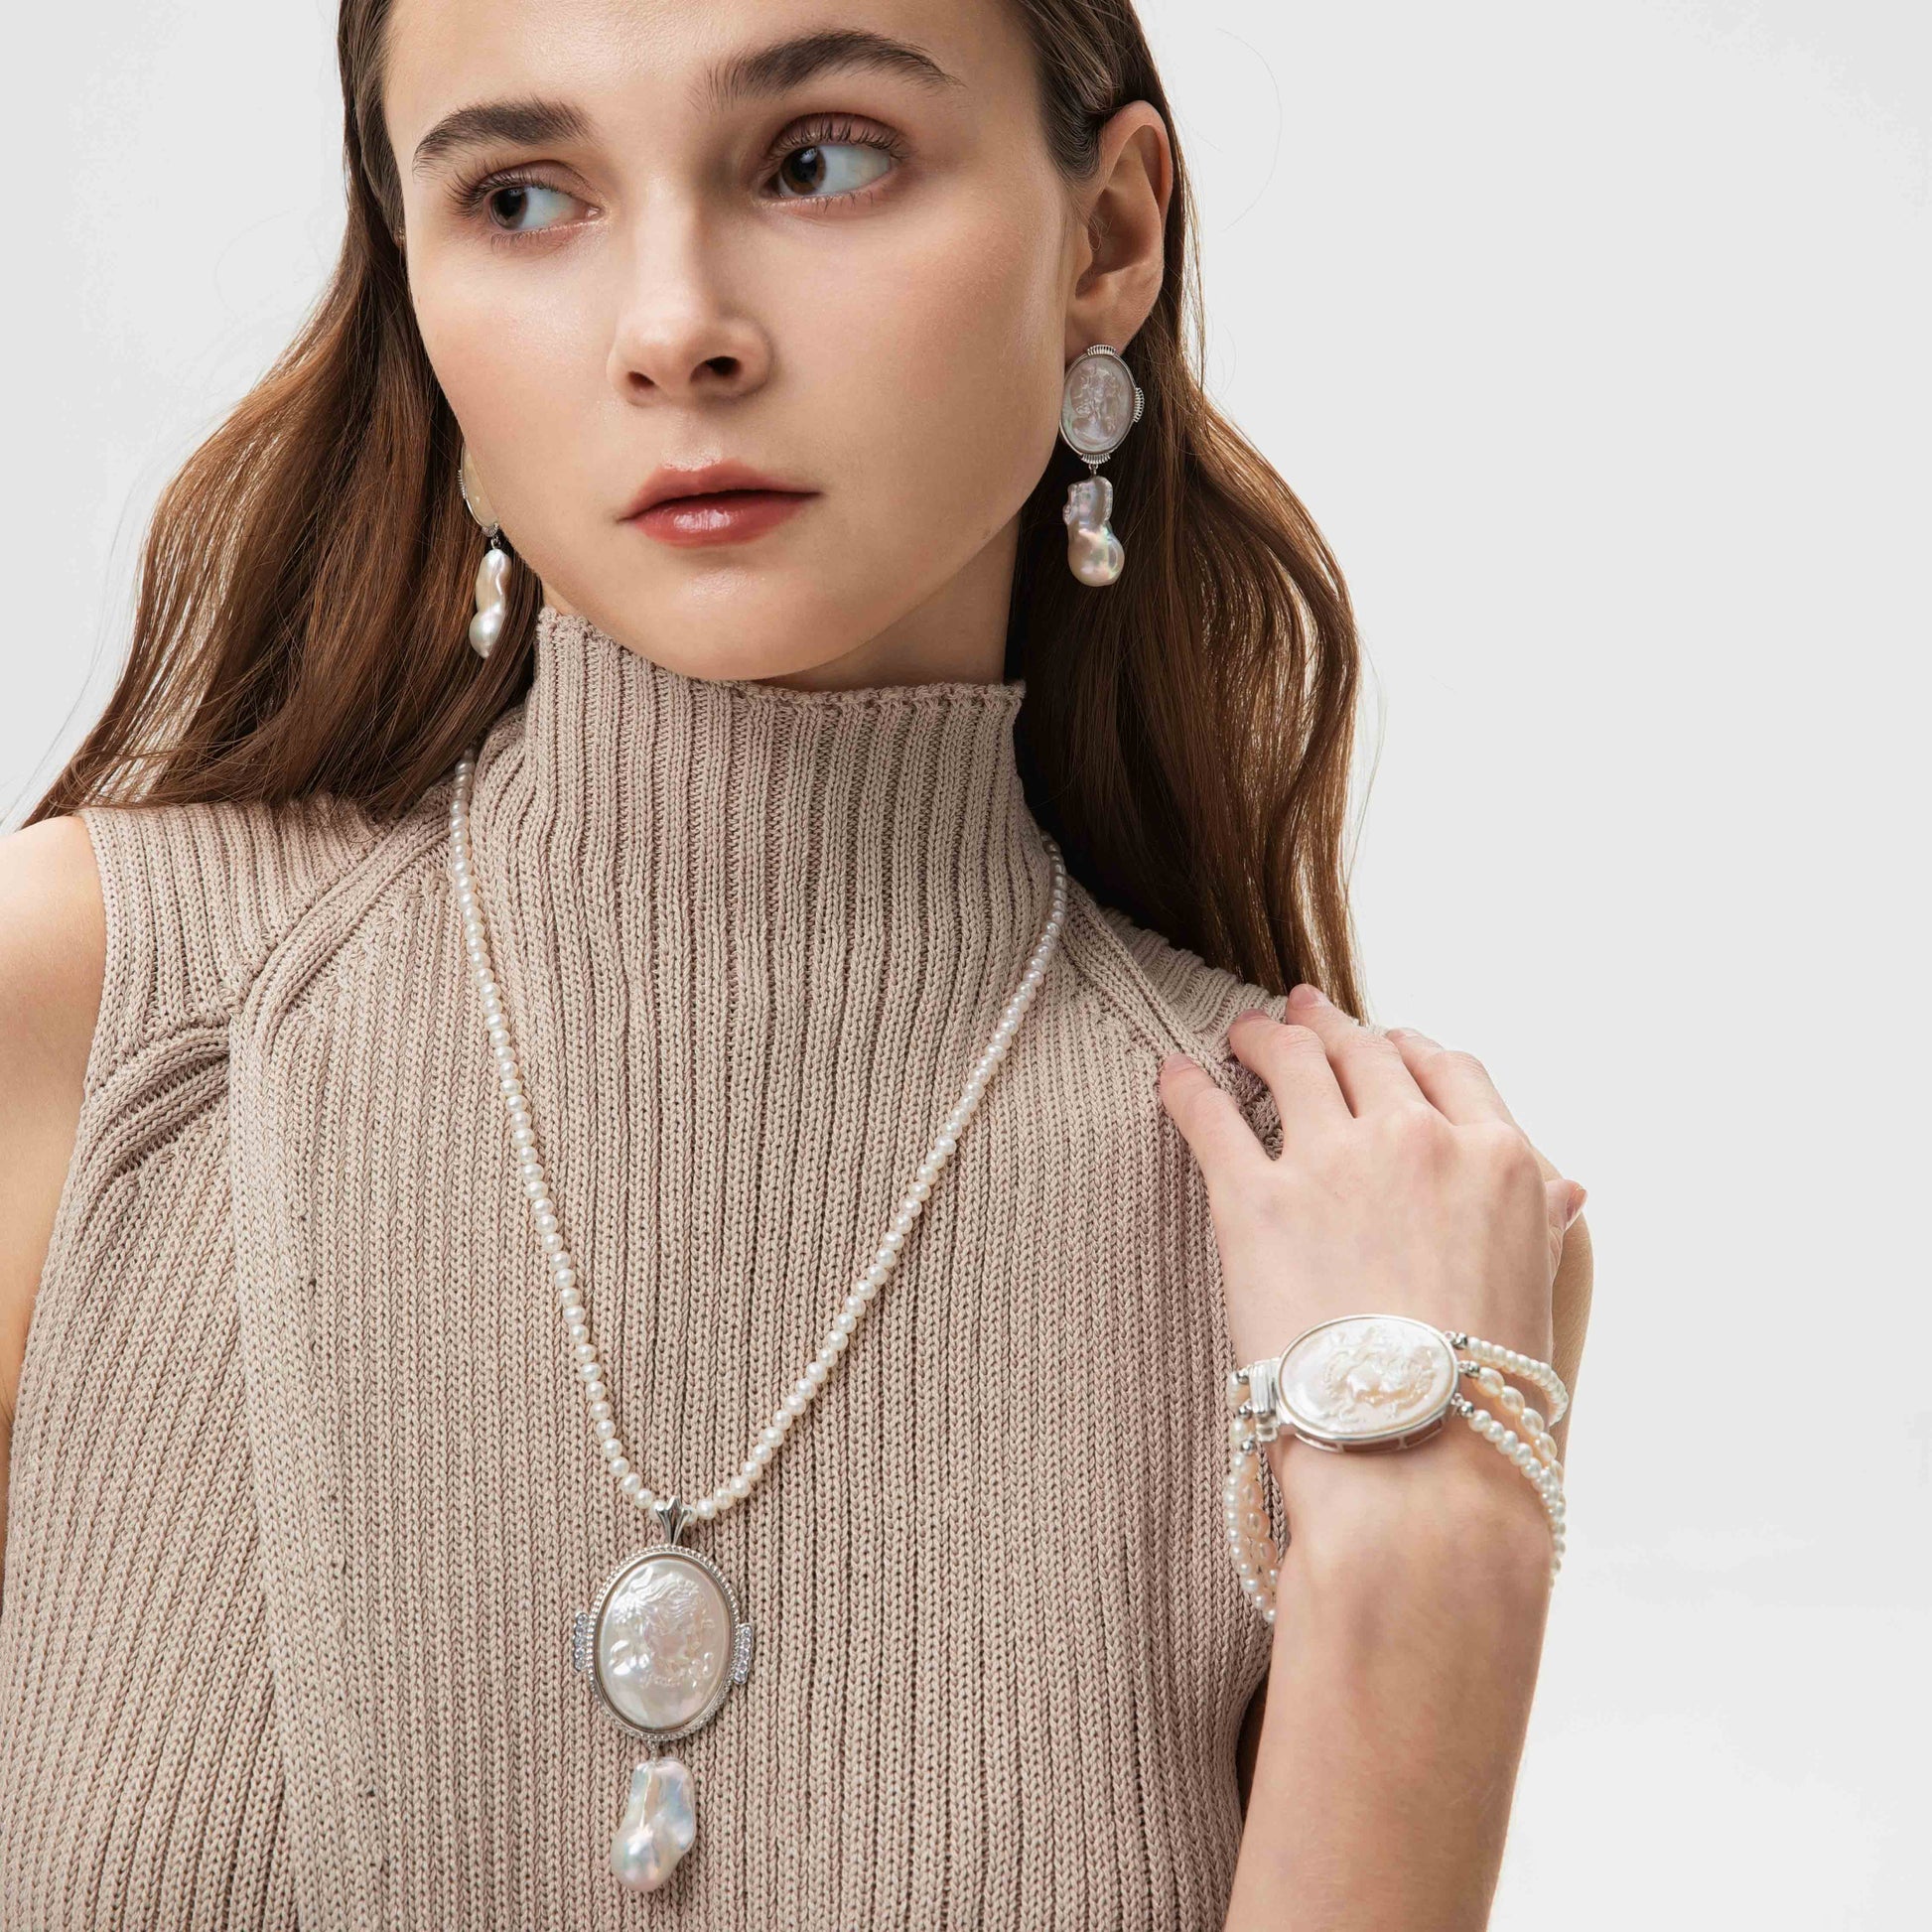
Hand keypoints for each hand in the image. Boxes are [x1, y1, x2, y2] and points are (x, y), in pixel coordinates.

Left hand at [1157, 984, 1584, 1551]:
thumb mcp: (1538, 1292)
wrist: (1416, 1453)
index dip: (1408, 1049)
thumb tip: (1568, 1184)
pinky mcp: (1253, 1199)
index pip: (1447, 1068)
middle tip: (1300, 1015)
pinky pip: (1210, 1116)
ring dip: (1263, 1036)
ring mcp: (1333, 1161)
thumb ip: (1541, 1221)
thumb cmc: (1484, 1393)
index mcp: (1498, 1157)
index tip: (1385, 1045)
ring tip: (1243, 1034)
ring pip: (1291, 1061)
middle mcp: (1417, 1138)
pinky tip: (1173, 1074)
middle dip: (1329, 1028)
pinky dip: (1186, 1087)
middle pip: (1364, 1054)